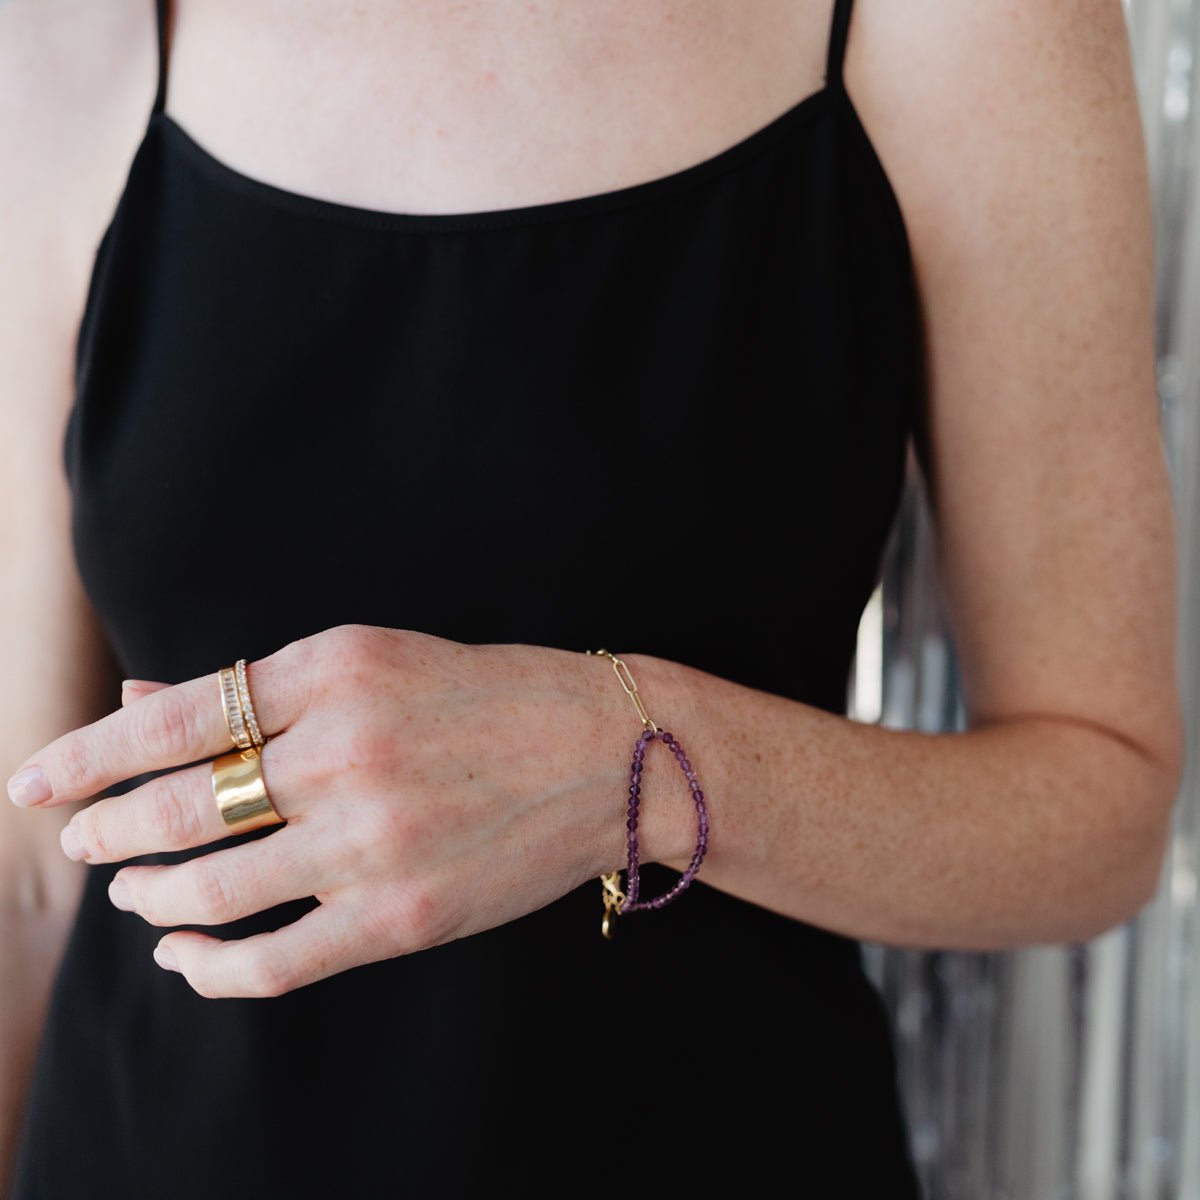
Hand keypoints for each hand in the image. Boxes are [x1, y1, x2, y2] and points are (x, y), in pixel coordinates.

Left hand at [5, 625, 691, 997]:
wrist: (606, 752)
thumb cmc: (492, 695)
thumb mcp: (377, 660)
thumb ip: (260, 685)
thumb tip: (142, 697)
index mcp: (336, 669)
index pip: (177, 715)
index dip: (89, 752)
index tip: (36, 779)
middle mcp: (346, 750)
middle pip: (180, 804)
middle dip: (106, 829)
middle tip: (76, 840)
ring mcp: (372, 839)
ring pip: (213, 887)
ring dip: (151, 895)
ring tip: (133, 894)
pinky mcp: (401, 914)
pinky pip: (274, 960)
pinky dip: (209, 969)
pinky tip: (184, 958)